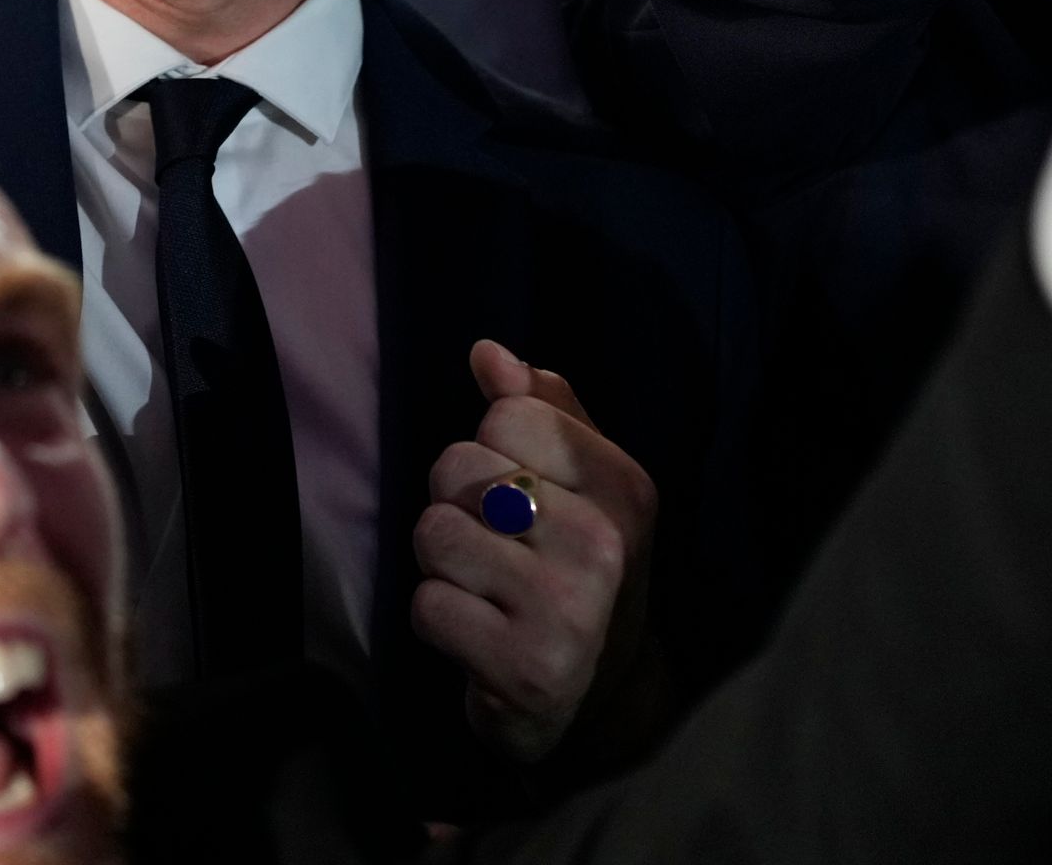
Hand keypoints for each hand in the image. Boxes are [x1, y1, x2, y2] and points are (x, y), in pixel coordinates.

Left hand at [410, 341, 657, 764]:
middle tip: (496, 549)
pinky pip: (427, 605)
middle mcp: (604, 545)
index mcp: (624, 487)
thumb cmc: (573, 569)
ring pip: (434, 533)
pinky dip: (438, 620)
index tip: (519, 493)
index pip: (508, 411)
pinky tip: (478, 635)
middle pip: (458, 465)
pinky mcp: (526, 670)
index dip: (491, 447)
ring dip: (441, 565)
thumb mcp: (579, 483)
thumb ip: (541, 411)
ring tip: (485, 590)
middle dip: (456, 504)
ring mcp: (569, 610)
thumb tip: (487, 353)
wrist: (597, 699)